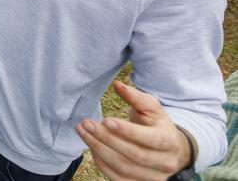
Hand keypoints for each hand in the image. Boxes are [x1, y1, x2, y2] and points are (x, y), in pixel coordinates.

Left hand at [76, 81, 192, 179]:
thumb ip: (135, 97)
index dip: (127, 131)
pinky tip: (92, 148)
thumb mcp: (152, 108)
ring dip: (99, 150)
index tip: (106, 120)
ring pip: (123, 168)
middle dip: (107, 139)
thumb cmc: (157, 124)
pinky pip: (118, 179)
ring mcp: (153, 177)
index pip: (149, 139)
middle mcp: (165, 163)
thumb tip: (117, 84)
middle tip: (86, 124)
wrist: (172, 149)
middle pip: (133, 155)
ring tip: (83, 133)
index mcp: (169, 141)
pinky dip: (102, 164)